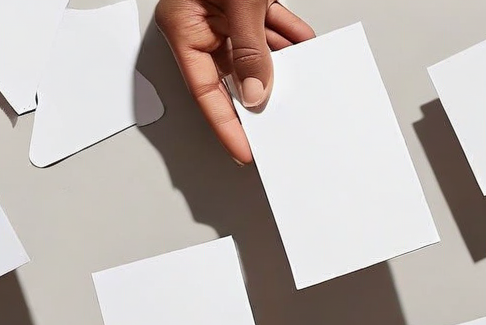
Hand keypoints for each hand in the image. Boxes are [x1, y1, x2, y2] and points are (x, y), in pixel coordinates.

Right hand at [156, 0, 313, 163]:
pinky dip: (286, 34)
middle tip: (274, 122)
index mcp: (183, 24)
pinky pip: (267, 23)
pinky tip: (301, 45)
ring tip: (296, 82)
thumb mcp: (239, 2)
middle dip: (257, 91)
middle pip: (229, 71)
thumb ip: (248, 47)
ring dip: (278, 60)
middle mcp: (200, 19)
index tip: (243, 150)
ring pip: (253, 47)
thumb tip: (256, 91)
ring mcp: (222, 8)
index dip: (225, 124)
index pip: (204, 89)